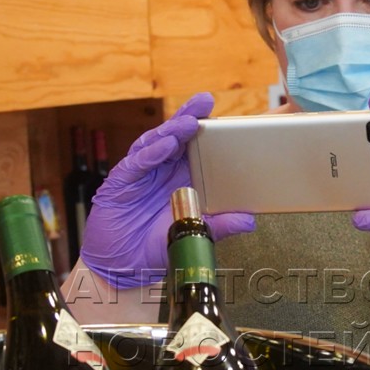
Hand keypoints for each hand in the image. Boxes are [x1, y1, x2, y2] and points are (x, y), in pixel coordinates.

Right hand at [78, 94, 255, 288]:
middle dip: (189, 117)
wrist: (122, 268)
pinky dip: (151, 153)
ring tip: (189, 122)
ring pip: (155, 143)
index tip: (226, 116)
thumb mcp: (194, 235)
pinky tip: (164, 145)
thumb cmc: (157, 248)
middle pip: (176, 137)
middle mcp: (161, 170)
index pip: (196, 148)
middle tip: (205, 101)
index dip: (208, 130)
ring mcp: (140, 173)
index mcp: (181, 177)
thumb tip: (250, 220)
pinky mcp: (120, 182)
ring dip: (172, 131)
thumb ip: (220, 226)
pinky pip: (137, 163)